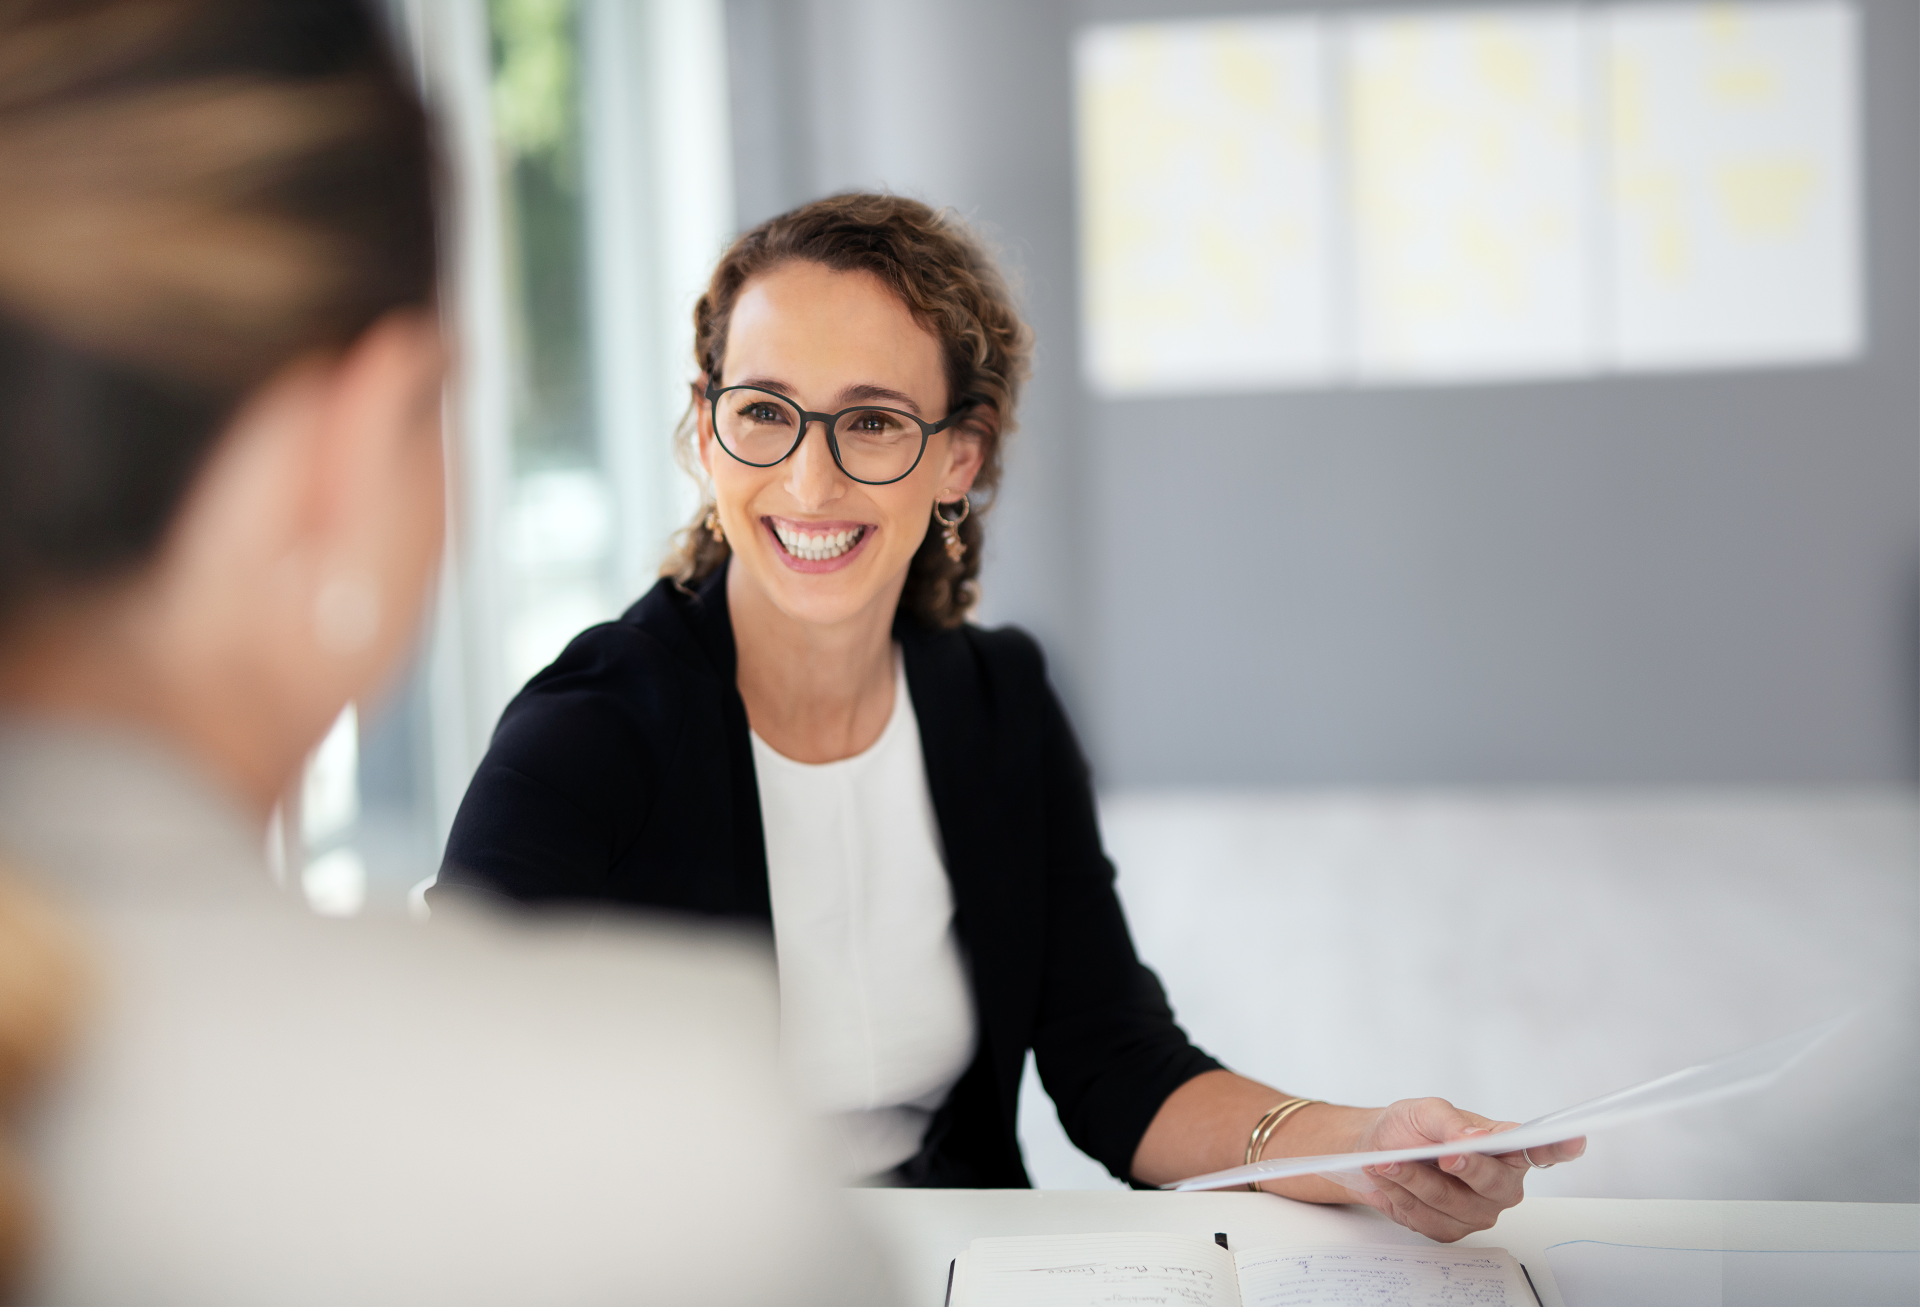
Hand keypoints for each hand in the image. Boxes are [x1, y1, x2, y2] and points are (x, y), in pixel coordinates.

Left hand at [1345, 1098, 1585, 1241]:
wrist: (1375, 1151)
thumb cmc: (1409, 1127)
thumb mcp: (1426, 1112)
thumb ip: (1452, 1124)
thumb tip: (1474, 1137)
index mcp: (1505, 1148)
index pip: (1540, 1149)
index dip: (1559, 1147)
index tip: (1574, 1139)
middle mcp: (1500, 1183)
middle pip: (1495, 1184)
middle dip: (1466, 1168)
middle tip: (1443, 1154)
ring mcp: (1477, 1211)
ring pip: (1451, 1202)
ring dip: (1414, 1179)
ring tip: (1388, 1160)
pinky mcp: (1450, 1229)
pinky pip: (1426, 1217)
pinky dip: (1401, 1194)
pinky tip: (1387, 1177)